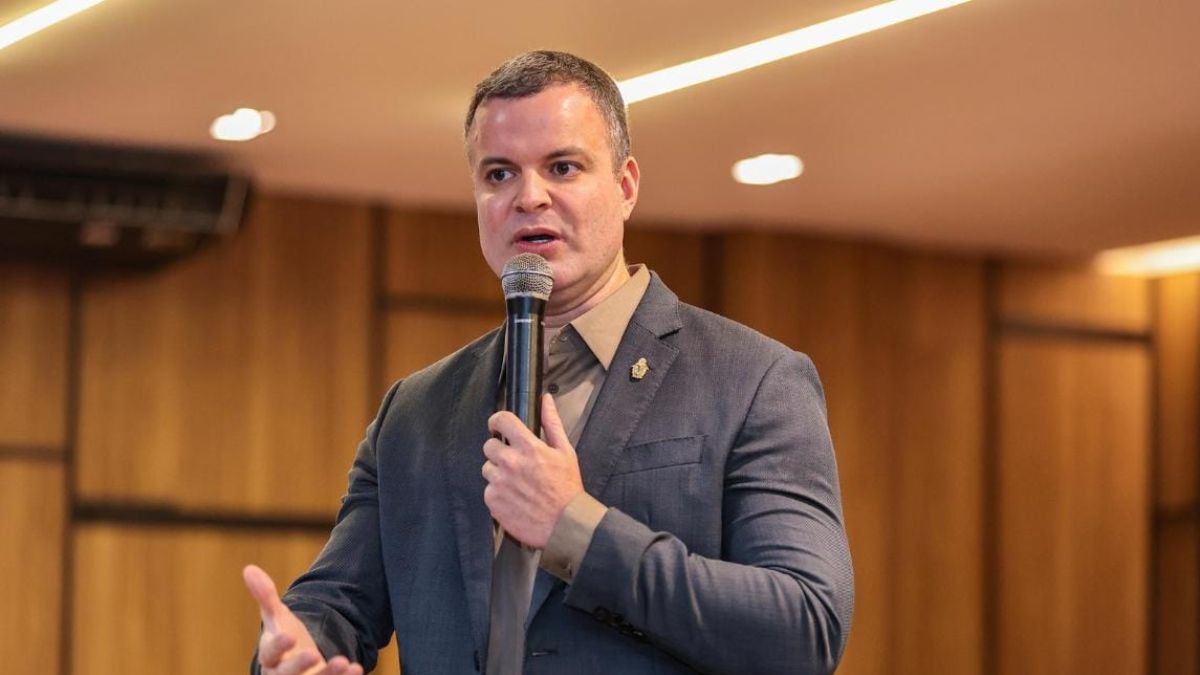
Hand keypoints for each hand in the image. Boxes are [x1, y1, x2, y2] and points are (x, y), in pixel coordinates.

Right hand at [243, 564, 364, 674]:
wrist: (299, 663)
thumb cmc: (285, 639)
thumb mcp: (276, 617)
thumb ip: (265, 596)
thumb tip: (249, 568)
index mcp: (269, 657)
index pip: (270, 653)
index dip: (278, 646)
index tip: (289, 636)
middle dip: (299, 666)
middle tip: (314, 654)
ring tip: (344, 662)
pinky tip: (356, 669)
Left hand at [482, 393, 583, 547]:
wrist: (565, 525)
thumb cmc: (567, 488)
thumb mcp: (565, 451)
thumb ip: (552, 423)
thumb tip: (545, 400)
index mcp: (529, 447)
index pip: (501, 421)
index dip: (497, 421)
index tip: (498, 427)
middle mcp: (511, 463)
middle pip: (489, 446)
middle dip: (499, 451)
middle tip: (515, 463)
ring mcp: (499, 483)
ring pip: (487, 469)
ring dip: (498, 473)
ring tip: (517, 484)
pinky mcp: (493, 501)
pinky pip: (488, 490)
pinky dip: (498, 493)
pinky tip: (515, 498)